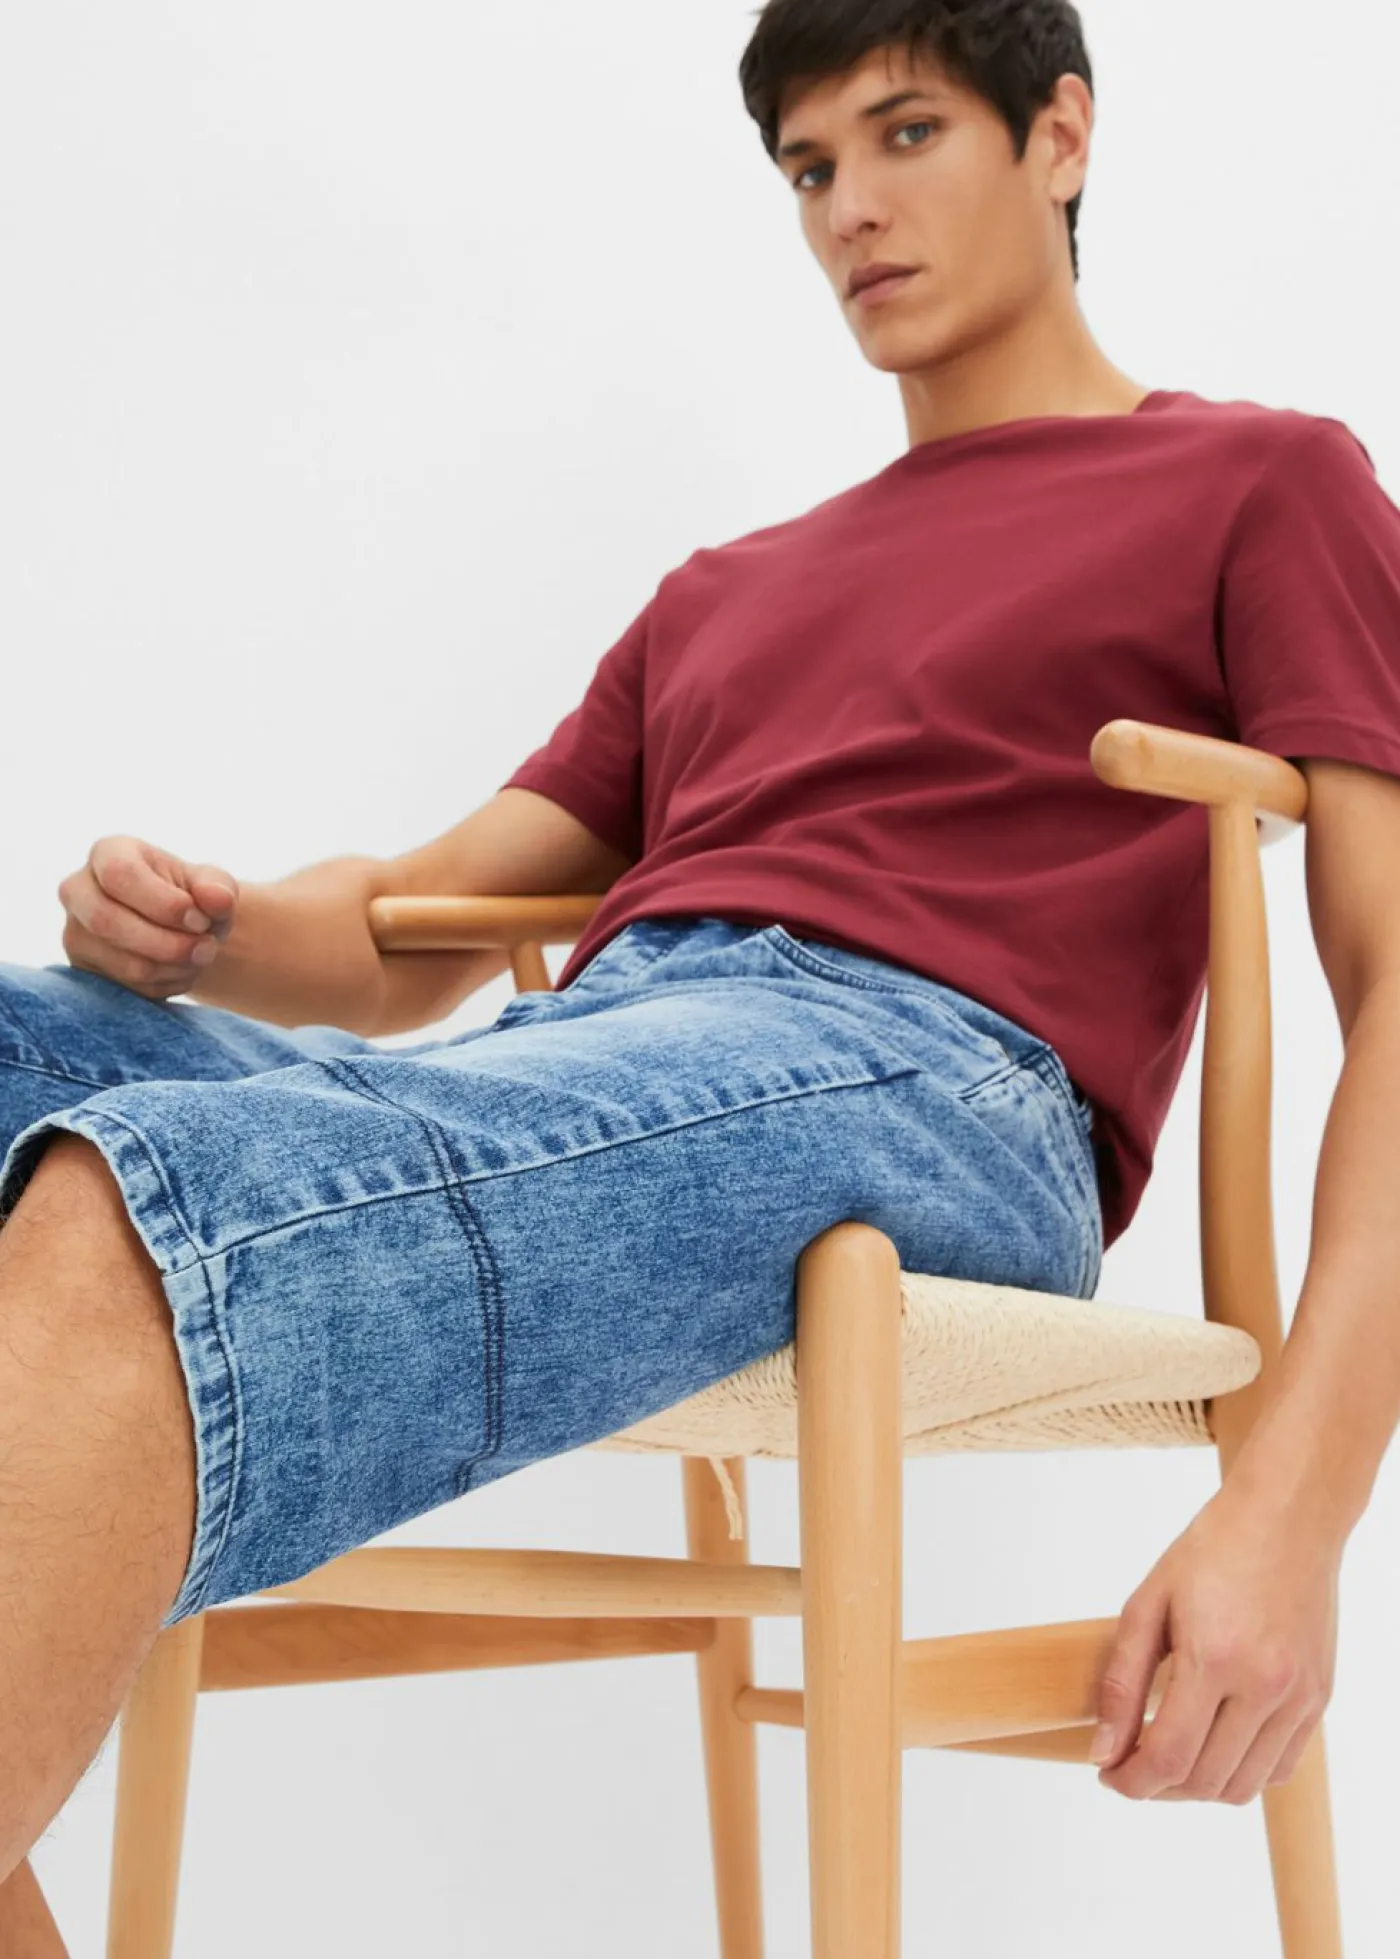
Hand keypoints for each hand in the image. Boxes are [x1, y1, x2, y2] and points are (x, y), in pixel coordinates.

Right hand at [59, 835, 239, 1001]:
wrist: (180, 930)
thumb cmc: (191, 897)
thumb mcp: (212, 884)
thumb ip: (217, 887)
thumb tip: (217, 898)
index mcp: (109, 853)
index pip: (120, 875)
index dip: (164, 904)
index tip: (200, 920)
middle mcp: (78, 890)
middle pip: (107, 921)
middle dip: (168, 944)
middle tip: (207, 948)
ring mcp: (75, 933)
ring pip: (121, 963)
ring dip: (173, 968)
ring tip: (200, 957)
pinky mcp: (83, 970)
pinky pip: (127, 989)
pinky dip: (165, 986)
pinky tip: (180, 971)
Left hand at [1089, 1482, 1339, 1803]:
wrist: (1288, 1519)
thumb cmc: (1213, 1550)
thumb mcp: (1148, 1602)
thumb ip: (1122, 1680)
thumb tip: (1102, 1749)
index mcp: (1215, 1659)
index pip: (1168, 1757)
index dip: (1130, 1780)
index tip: (1107, 1774)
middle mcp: (1265, 1687)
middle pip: (1204, 1781)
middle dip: (1157, 1787)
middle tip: (1129, 1764)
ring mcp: (1299, 1698)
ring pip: (1244, 1786)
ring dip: (1198, 1788)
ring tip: (1169, 1757)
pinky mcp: (1319, 1699)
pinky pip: (1279, 1768)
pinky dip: (1241, 1773)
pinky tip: (1214, 1745)